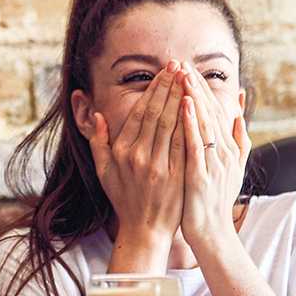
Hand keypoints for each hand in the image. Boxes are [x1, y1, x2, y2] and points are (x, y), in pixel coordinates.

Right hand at [86, 62, 187, 259]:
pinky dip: (191, 124)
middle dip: (169, 86)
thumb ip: (98, 142)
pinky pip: (185, 144)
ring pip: (173, 124)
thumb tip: (97, 115)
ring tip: (189, 78)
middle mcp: (139, 156)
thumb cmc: (124, 199)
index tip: (165, 72)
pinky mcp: (177, 175)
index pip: (141, 112)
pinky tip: (198, 108)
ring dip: (182, 98)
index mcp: (122, 151)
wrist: (145, 230)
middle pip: (158, 113)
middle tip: (179, 66)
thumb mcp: (103, 172)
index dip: (154, 89)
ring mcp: (159, 166)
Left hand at [179, 68, 250, 250]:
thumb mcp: (234, 166)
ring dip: (194, 97)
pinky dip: (191, 123)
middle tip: (183, 63)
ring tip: (183, 75)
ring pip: (204, 123)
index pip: (215, 111)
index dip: (203, 89)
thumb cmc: (217, 198)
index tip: (189, 68)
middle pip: (210, 112)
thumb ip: (239, 138)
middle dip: (196, 86)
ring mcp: (215, 163)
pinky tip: (185, 105)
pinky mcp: (202, 175)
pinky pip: (196, 145)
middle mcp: (225, 152)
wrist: (213, 232)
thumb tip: (240, 110)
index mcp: (229, 148)